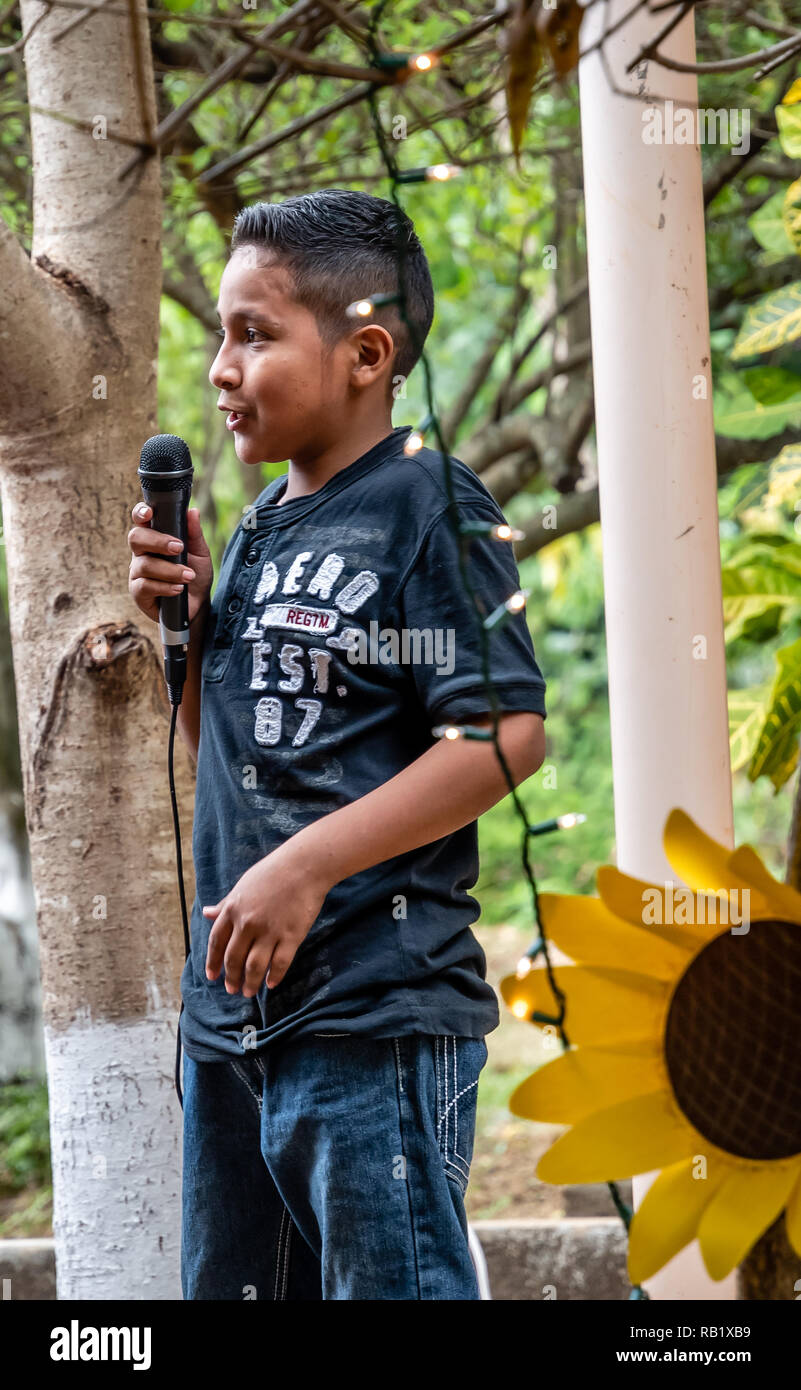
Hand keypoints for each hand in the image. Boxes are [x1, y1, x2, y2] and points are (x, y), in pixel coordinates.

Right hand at [128, 502, 212, 624]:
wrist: (197, 605)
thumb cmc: (195, 574)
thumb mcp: (200, 553)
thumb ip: (194, 533)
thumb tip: (193, 511)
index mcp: (154, 538)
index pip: (140, 520)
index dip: (140, 513)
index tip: (149, 513)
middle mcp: (141, 553)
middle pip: (136, 538)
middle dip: (158, 542)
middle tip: (178, 548)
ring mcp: (137, 572)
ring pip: (145, 565)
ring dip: (170, 570)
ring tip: (189, 576)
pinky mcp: (138, 592)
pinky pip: (145, 586)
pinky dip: (164, 587)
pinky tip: (178, 589)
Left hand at [202, 838, 331, 995]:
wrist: (304, 865)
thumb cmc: (273, 871)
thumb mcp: (243, 885)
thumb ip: (225, 903)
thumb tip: (206, 913)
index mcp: (233, 909)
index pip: (217, 942)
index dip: (213, 962)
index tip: (212, 976)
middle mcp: (247, 923)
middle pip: (234, 959)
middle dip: (231, 978)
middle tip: (232, 990)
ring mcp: (269, 931)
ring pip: (254, 966)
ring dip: (250, 983)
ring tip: (248, 992)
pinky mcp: (291, 936)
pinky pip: (279, 963)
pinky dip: (274, 976)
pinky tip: (271, 984)